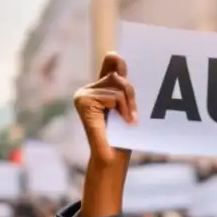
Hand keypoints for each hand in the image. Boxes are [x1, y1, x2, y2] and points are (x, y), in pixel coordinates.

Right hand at [74, 52, 137, 166]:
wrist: (113, 159)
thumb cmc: (124, 137)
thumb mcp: (128, 106)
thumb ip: (123, 85)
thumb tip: (117, 56)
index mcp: (99, 87)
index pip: (112, 62)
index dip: (118, 59)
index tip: (121, 58)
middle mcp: (88, 88)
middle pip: (118, 75)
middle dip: (132, 95)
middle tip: (133, 116)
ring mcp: (83, 94)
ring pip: (118, 85)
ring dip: (130, 105)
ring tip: (128, 122)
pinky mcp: (82, 100)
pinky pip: (113, 96)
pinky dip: (123, 109)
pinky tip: (123, 121)